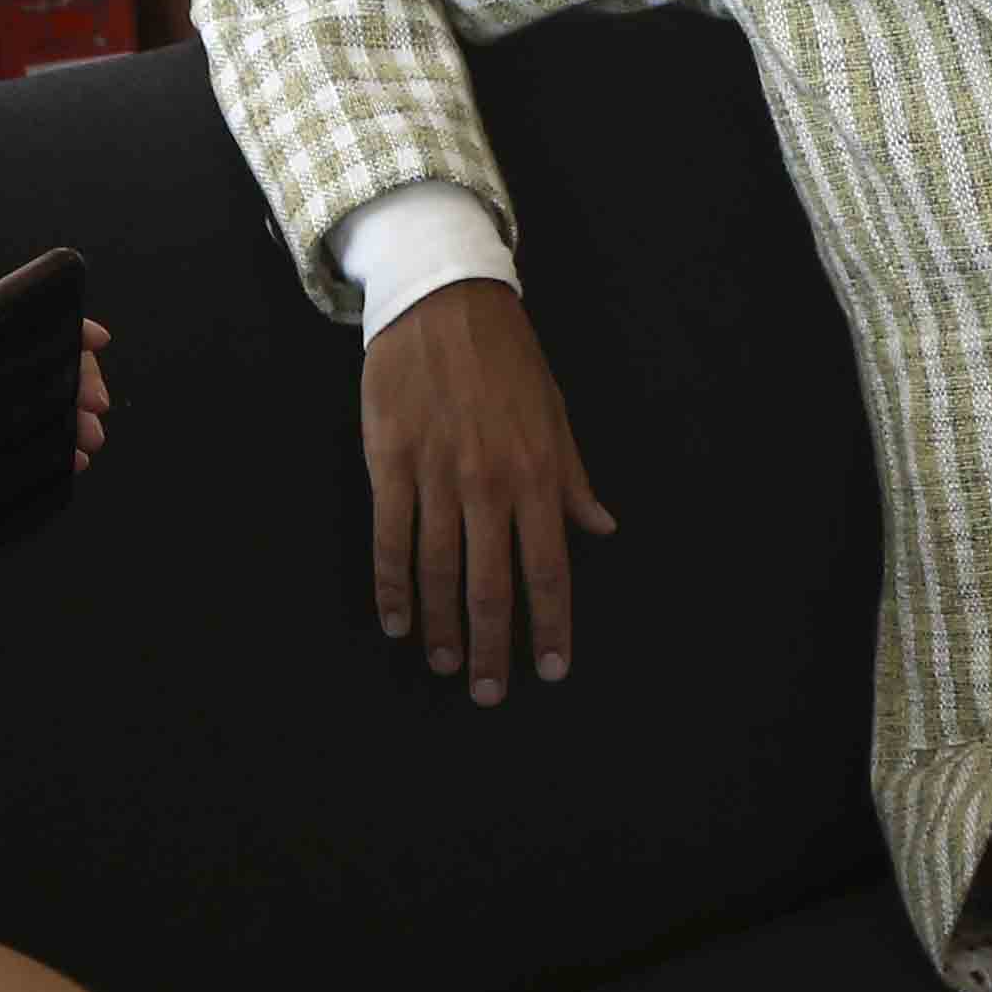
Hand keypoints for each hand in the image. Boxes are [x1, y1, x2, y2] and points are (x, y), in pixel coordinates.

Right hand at [361, 278, 609, 700]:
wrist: (443, 297)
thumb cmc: (507, 356)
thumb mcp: (555, 413)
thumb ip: (574, 477)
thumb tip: (602, 529)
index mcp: (538, 474)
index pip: (549, 569)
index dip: (551, 626)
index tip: (552, 670)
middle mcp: (490, 484)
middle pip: (490, 585)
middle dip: (491, 647)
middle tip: (489, 694)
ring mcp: (436, 475)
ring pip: (439, 571)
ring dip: (440, 627)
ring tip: (442, 665)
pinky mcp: (389, 462)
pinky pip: (391, 539)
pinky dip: (393, 586)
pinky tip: (395, 621)